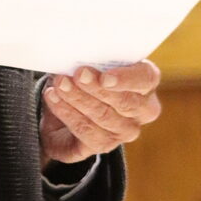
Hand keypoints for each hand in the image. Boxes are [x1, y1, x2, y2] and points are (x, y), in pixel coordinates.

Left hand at [40, 60, 160, 167]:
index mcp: (145, 82)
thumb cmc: (84, 78)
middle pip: (125, 102)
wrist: (65, 110)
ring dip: (78, 99)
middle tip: (78, 75)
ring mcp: (126, 131)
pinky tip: (54, 99)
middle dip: (97, 88)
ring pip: (104, 117)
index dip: (127, 78)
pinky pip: (87, 132)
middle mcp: (142, 110)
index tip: (105, 77)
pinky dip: (67, 113)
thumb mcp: (90, 64)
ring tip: (60, 84)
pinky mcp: (104, 145)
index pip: (146, 78)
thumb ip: (91, 60)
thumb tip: (75, 55)